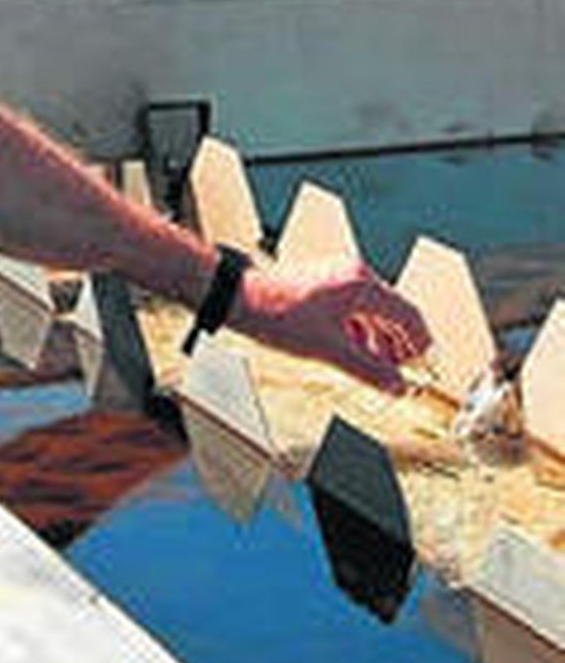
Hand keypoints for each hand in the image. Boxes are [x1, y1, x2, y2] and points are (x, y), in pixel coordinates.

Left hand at [232, 260, 430, 394]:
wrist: (237, 298)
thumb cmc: (277, 315)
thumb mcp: (329, 350)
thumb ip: (369, 370)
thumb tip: (398, 386)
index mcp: (362, 284)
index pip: (409, 314)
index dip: (422, 345)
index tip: (425, 368)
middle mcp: (353, 275)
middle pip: (393, 312)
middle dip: (400, 346)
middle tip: (403, 374)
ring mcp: (337, 278)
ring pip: (372, 312)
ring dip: (380, 341)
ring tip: (380, 370)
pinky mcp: (322, 286)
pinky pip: (353, 310)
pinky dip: (360, 333)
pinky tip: (354, 354)